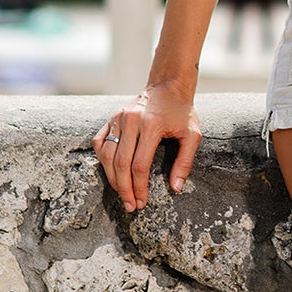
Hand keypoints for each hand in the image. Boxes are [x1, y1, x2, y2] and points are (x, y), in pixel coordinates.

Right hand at [92, 79, 201, 212]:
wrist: (168, 86)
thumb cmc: (181, 112)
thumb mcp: (192, 134)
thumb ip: (185, 161)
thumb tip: (176, 187)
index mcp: (151, 126)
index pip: (139, 165)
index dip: (139, 187)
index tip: (141, 202)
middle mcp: (131, 121)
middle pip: (120, 164)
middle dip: (124, 189)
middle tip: (130, 205)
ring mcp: (118, 118)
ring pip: (106, 155)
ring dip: (112, 179)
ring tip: (121, 194)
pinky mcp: (111, 118)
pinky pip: (99, 142)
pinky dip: (101, 160)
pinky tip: (110, 172)